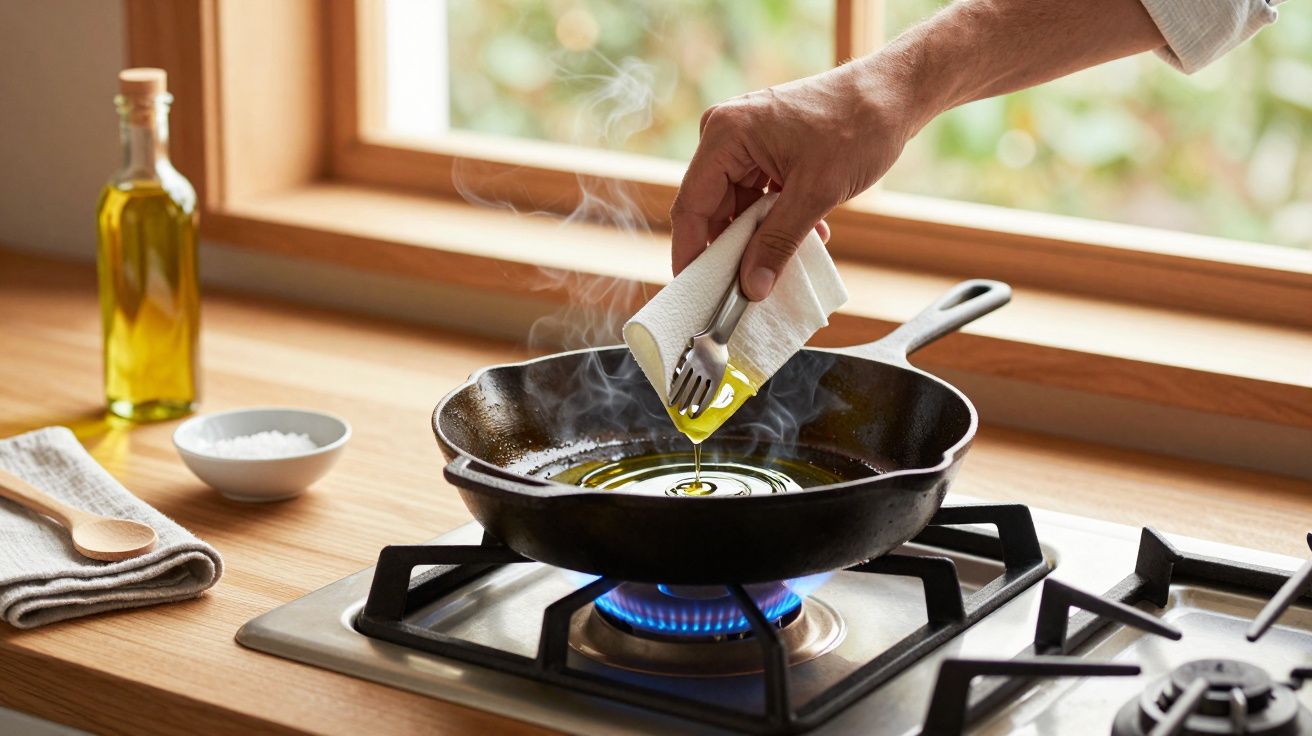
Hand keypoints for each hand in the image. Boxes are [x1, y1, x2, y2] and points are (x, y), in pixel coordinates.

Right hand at [670, 56, 918, 299]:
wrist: (895, 93)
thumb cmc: (858, 126)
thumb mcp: (816, 193)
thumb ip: (778, 243)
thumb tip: (751, 288)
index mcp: (725, 135)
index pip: (692, 207)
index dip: (692, 254)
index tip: (698, 293)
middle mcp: (726, 134)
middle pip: (712, 209)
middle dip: (732, 250)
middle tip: (747, 290)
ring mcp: (745, 140)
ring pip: (738, 207)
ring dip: (761, 237)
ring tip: (789, 260)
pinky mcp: (765, 148)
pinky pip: (758, 196)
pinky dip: (777, 219)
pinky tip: (808, 235)